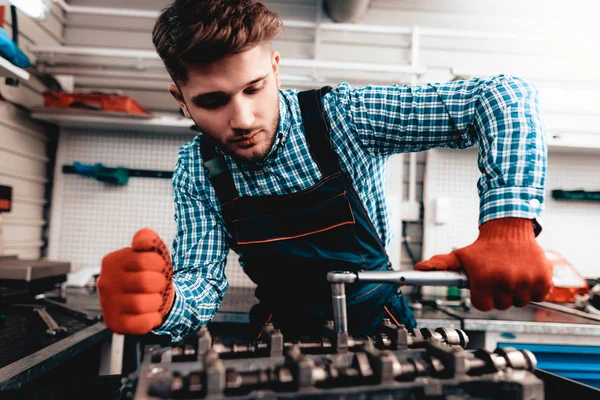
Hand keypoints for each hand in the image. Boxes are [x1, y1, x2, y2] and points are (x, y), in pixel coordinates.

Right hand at [97, 228, 173, 333]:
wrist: (147, 296)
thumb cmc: (149, 272)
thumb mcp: (150, 250)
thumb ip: (147, 239)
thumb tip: (141, 242)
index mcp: (113, 261)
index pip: (145, 260)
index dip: (160, 264)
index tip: (158, 267)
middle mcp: (106, 282)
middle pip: (146, 282)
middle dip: (160, 283)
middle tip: (157, 285)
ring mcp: (108, 304)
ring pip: (143, 305)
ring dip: (157, 302)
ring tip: (153, 299)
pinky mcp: (114, 323)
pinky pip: (141, 324)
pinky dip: (153, 319)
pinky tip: (150, 314)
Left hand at [415, 218, 551, 310]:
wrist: (508, 229)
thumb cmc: (483, 247)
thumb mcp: (459, 256)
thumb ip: (439, 265)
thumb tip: (419, 269)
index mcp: (484, 280)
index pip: (483, 306)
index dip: (481, 296)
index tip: (483, 284)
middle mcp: (505, 281)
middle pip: (502, 305)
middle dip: (498, 293)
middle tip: (497, 276)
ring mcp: (525, 281)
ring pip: (520, 302)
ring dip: (516, 291)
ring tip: (510, 273)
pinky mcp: (543, 279)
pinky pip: (539, 296)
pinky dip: (534, 288)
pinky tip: (525, 274)